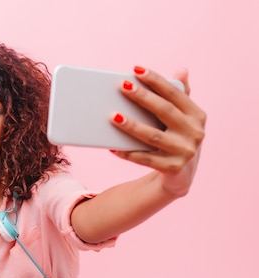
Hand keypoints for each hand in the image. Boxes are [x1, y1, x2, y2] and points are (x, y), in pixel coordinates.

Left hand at [111, 67, 205, 196]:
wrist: (181, 176)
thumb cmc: (177, 139)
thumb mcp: (183, 119)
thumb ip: (181, 96)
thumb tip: (181, 70)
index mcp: (196, 115)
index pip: (175, 93)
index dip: (156, 80)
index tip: (137, 70)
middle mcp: (195, 132)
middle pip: (164, 111)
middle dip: (143, 97)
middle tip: (122, 86)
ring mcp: (184, 151)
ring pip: (153, 136)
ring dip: (132, 126)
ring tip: (113, 116)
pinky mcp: (173, 168)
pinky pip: (146, 159)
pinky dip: (128, 153)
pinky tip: (112, 146)